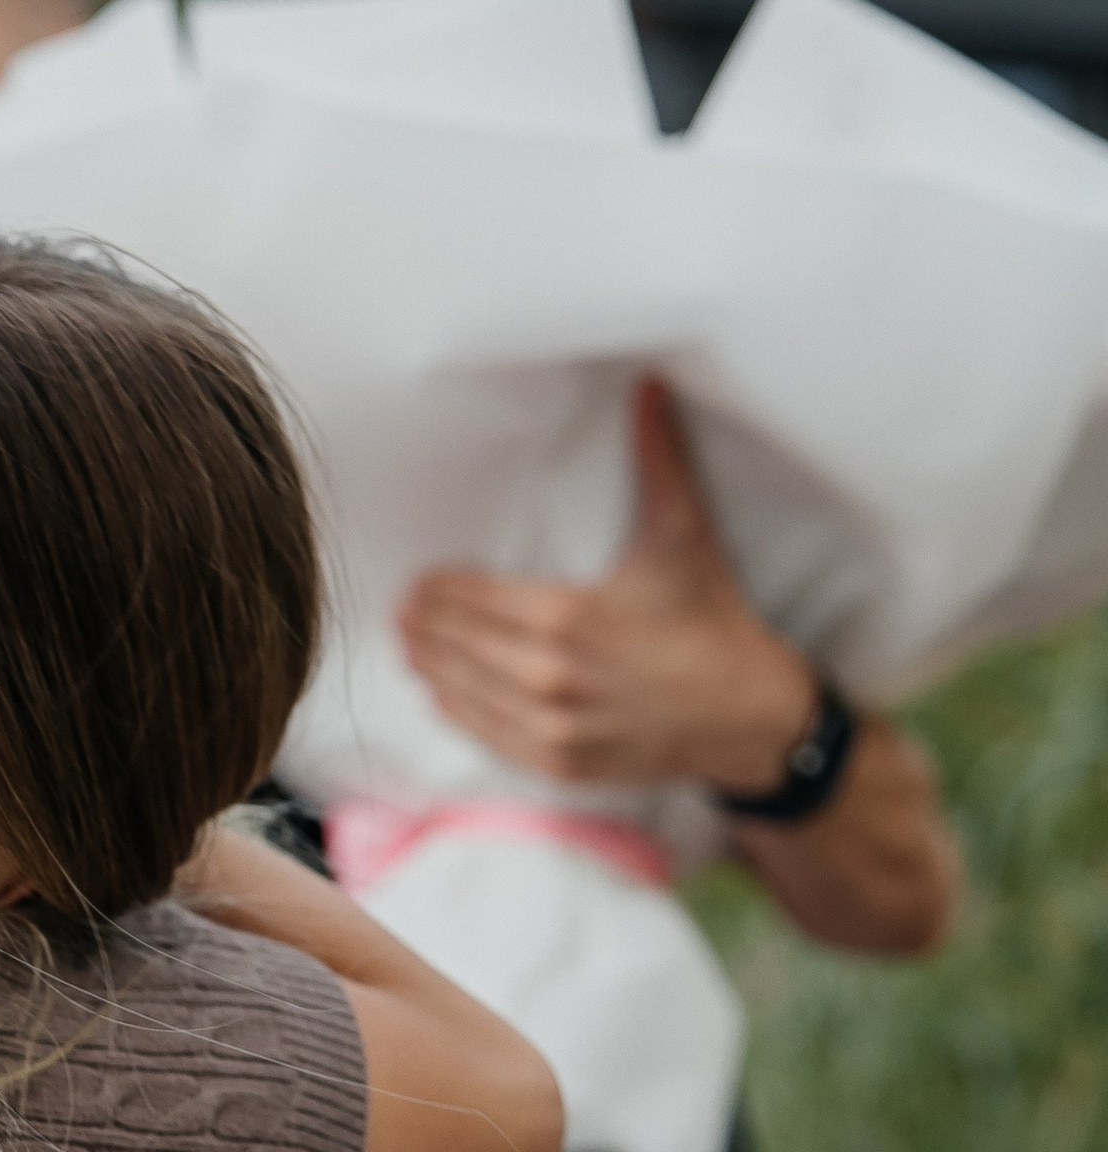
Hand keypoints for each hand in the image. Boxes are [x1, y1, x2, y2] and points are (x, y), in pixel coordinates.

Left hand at [397, 379, 814, 795]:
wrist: (749, 715)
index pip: (473, 603)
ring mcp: (555, 728)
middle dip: (427, 628)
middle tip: (402, 613)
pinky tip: (444, 693)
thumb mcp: (684, 535)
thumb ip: (659, 460)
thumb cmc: (713, 619)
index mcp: (570, 618)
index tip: (418, 584)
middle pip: (458, 646)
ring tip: (412, 647)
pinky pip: (490, 736)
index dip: (438, 593)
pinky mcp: (562, 765)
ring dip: (432, 667)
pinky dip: (461, 712)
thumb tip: (651, 386)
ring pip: (464, 692)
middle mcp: (552, 677)